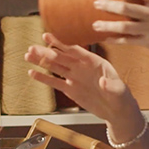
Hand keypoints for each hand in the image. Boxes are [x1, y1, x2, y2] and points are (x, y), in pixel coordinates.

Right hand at [24, 33, 139, 125]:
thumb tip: (103, 82)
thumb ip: (110, 86)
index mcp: (94, 62)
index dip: (61, 43)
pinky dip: (43, 78)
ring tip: (28, 55)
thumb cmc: (120, 97)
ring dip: (41, 61)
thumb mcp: (118, 90)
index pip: (75, 50)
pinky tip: (32, 72)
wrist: (117, 111)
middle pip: (61, 57)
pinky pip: (55, 83)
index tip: (48, 36)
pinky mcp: (70, 90)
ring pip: (55, 67)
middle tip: (32, 48)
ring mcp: (75, 77)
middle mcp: (82, 67)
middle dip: (46, 52)